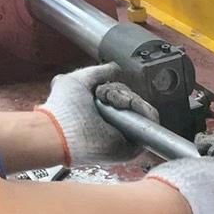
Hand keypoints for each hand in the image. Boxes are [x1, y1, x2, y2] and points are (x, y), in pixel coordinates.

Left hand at [35, 62, 157, 165]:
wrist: (63, 130)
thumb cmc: (63, 108)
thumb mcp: (77, 79)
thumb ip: (98, 72)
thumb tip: (116, 68)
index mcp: (101, 113)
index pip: (121, 96)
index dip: (116, 89)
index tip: (103, 89)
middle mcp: (113, 124)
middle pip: (132, 101)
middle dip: (121, 93)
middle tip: (105, 96)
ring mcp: (123, 134)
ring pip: (141, 109)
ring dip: (130, 100)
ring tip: (112, 101)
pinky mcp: (132, 145)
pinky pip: (150, 121)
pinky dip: (144, 109)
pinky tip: (127, 105)